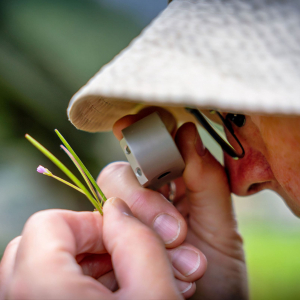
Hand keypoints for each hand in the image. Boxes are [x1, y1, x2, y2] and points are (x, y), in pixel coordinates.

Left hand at [0, 198, 193, 298]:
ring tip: (129, 282)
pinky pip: (49, 290)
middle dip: (88, 242)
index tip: (121, 235)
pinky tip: (119, 295)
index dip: (90, 221)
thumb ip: (138, 239)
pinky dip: (81, 285)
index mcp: (41, 290)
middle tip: (123, 257)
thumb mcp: (157, 293)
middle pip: (41, 243)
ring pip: (45, 267)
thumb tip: (117, 207)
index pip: (48, 223)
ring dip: (89, 265)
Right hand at [98, 107, 247, 298]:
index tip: (130, 126)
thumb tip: (187, 132)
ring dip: (139, 226)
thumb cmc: (218, 275)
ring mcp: (127, 218)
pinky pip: (101, 228)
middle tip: (176, 232)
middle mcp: (147, 196)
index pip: (150, 144)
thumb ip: (207, 182)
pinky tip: (152, 262)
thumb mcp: (221, 230)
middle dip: (145, 199)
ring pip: (109, 200)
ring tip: (178, 257)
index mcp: (176, 182)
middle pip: (121, 173)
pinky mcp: (111, 242)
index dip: (139, 131)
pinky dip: (123, 244)